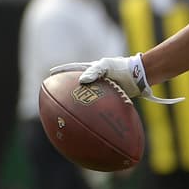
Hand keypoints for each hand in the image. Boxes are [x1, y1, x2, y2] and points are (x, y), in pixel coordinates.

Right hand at [49, 55, 181, 104]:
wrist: (139, 76)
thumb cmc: (122, 67)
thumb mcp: (105, 65)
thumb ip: (94, 71)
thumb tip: (81, 82)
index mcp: (91, 71)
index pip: (72, 70)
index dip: (61, 73)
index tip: (49, 76)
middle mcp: (95, 82)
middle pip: (78, 88)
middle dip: (67, 93)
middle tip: (55, 99)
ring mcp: (102, 91)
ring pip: (87, 100)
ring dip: (79, 106)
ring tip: (68, 114)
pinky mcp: (109, 100)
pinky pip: (98, 108)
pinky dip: (93, 114)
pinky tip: (88, 123)